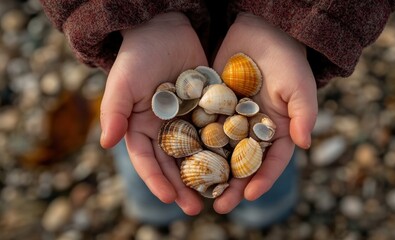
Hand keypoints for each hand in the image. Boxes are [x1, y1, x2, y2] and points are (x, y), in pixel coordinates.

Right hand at [99, 12, 207, 214]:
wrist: (166, 28)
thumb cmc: (139, 55)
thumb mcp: (123, 82)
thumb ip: (113, 112)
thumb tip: (106, 144)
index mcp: (141, 128)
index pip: (147, 160)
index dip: (156, 180)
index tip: (167, 198)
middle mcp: (165, 129)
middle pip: (174, 164)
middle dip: (183, 187)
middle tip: (196, 208)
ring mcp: (187, 120)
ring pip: (197, 153)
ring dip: (206, 175)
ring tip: (218, 194)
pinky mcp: (207, 109)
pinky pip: (215, 132)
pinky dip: (223, 148)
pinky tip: (235, 164)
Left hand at [212, 13, 317, 212]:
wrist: (261, 32)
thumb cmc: (287, 60)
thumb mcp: (299, 87)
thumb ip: (304, 115)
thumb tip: (305, 144)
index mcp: (277, 131)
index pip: (271, 162)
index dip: (262, 180)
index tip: (249, 195)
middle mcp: (253, 131)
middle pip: (242, 165)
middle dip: (232, 186)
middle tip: (218, 206)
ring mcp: (231, 121)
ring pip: (220, 152)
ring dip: (210, 172)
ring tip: (196, 191)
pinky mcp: (212, 108)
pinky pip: (203, 129)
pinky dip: (194, 145)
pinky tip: (182, 160)